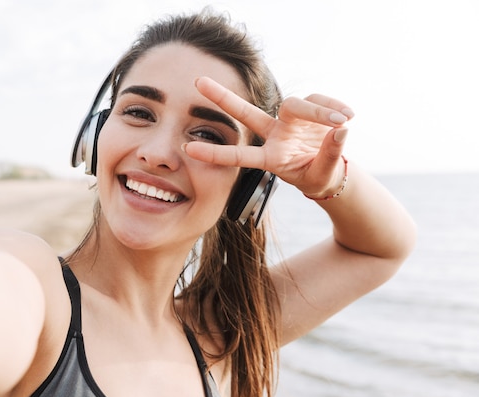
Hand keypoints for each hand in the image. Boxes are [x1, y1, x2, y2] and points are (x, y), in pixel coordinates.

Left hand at [183, 76, 353, 196]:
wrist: (330, 169)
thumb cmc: (318, 176)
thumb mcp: (323, 175)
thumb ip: (330, 155)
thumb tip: (341, 130)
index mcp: (270, 158)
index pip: (239, 156)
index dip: (215, 153)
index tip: (187, 149)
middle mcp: (274, 135)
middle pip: (245, 113)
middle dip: (222, 98)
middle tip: (197, 82)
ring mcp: (288, 121)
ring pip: (295, 104)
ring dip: (320, 112)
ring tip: (342, 121)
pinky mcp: (307, 108)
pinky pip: (319, 101)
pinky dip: (333, 107)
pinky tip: (347, 117)